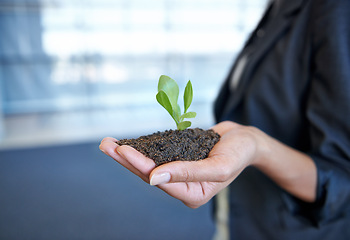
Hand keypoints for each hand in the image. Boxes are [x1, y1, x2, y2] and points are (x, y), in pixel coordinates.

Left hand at [99, 121, 261, 207]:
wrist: (246, 140)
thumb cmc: (238, 153)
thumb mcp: (219, 166)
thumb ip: (189, 173)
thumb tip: (155, 178)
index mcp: (193, 193)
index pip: (160, 180)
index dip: (140, 165)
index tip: (122, 150)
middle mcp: (182, 185)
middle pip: (149, 173)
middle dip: (126, 159)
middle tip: (106, 145)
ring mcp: (179, 172)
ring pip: (149, 164)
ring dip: (129, 154)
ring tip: (109, 143)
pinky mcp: (179, 158)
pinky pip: (158, 154)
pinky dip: (143, 148)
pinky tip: (128, 142)